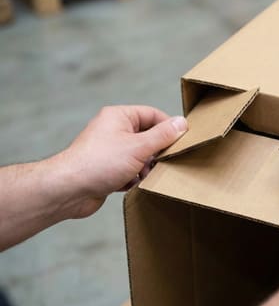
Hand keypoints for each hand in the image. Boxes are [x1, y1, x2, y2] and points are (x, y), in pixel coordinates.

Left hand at [57, 105, 186, 218]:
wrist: (68, 190)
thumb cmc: (99, 163)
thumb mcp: (139, 146)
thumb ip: (163, 135)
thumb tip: (182, 122)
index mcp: (119, 117)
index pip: (152, 115)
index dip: (168, 127)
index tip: (182, 140)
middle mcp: (113, 130)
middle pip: (147, 136)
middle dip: (157, 151)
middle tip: (165, 161)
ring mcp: (109, 150)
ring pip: (140, 155)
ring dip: (147, 167)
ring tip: (146, 175)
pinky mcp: (106, 169)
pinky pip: (129, 170)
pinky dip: (134, 177)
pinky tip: (133, 184)